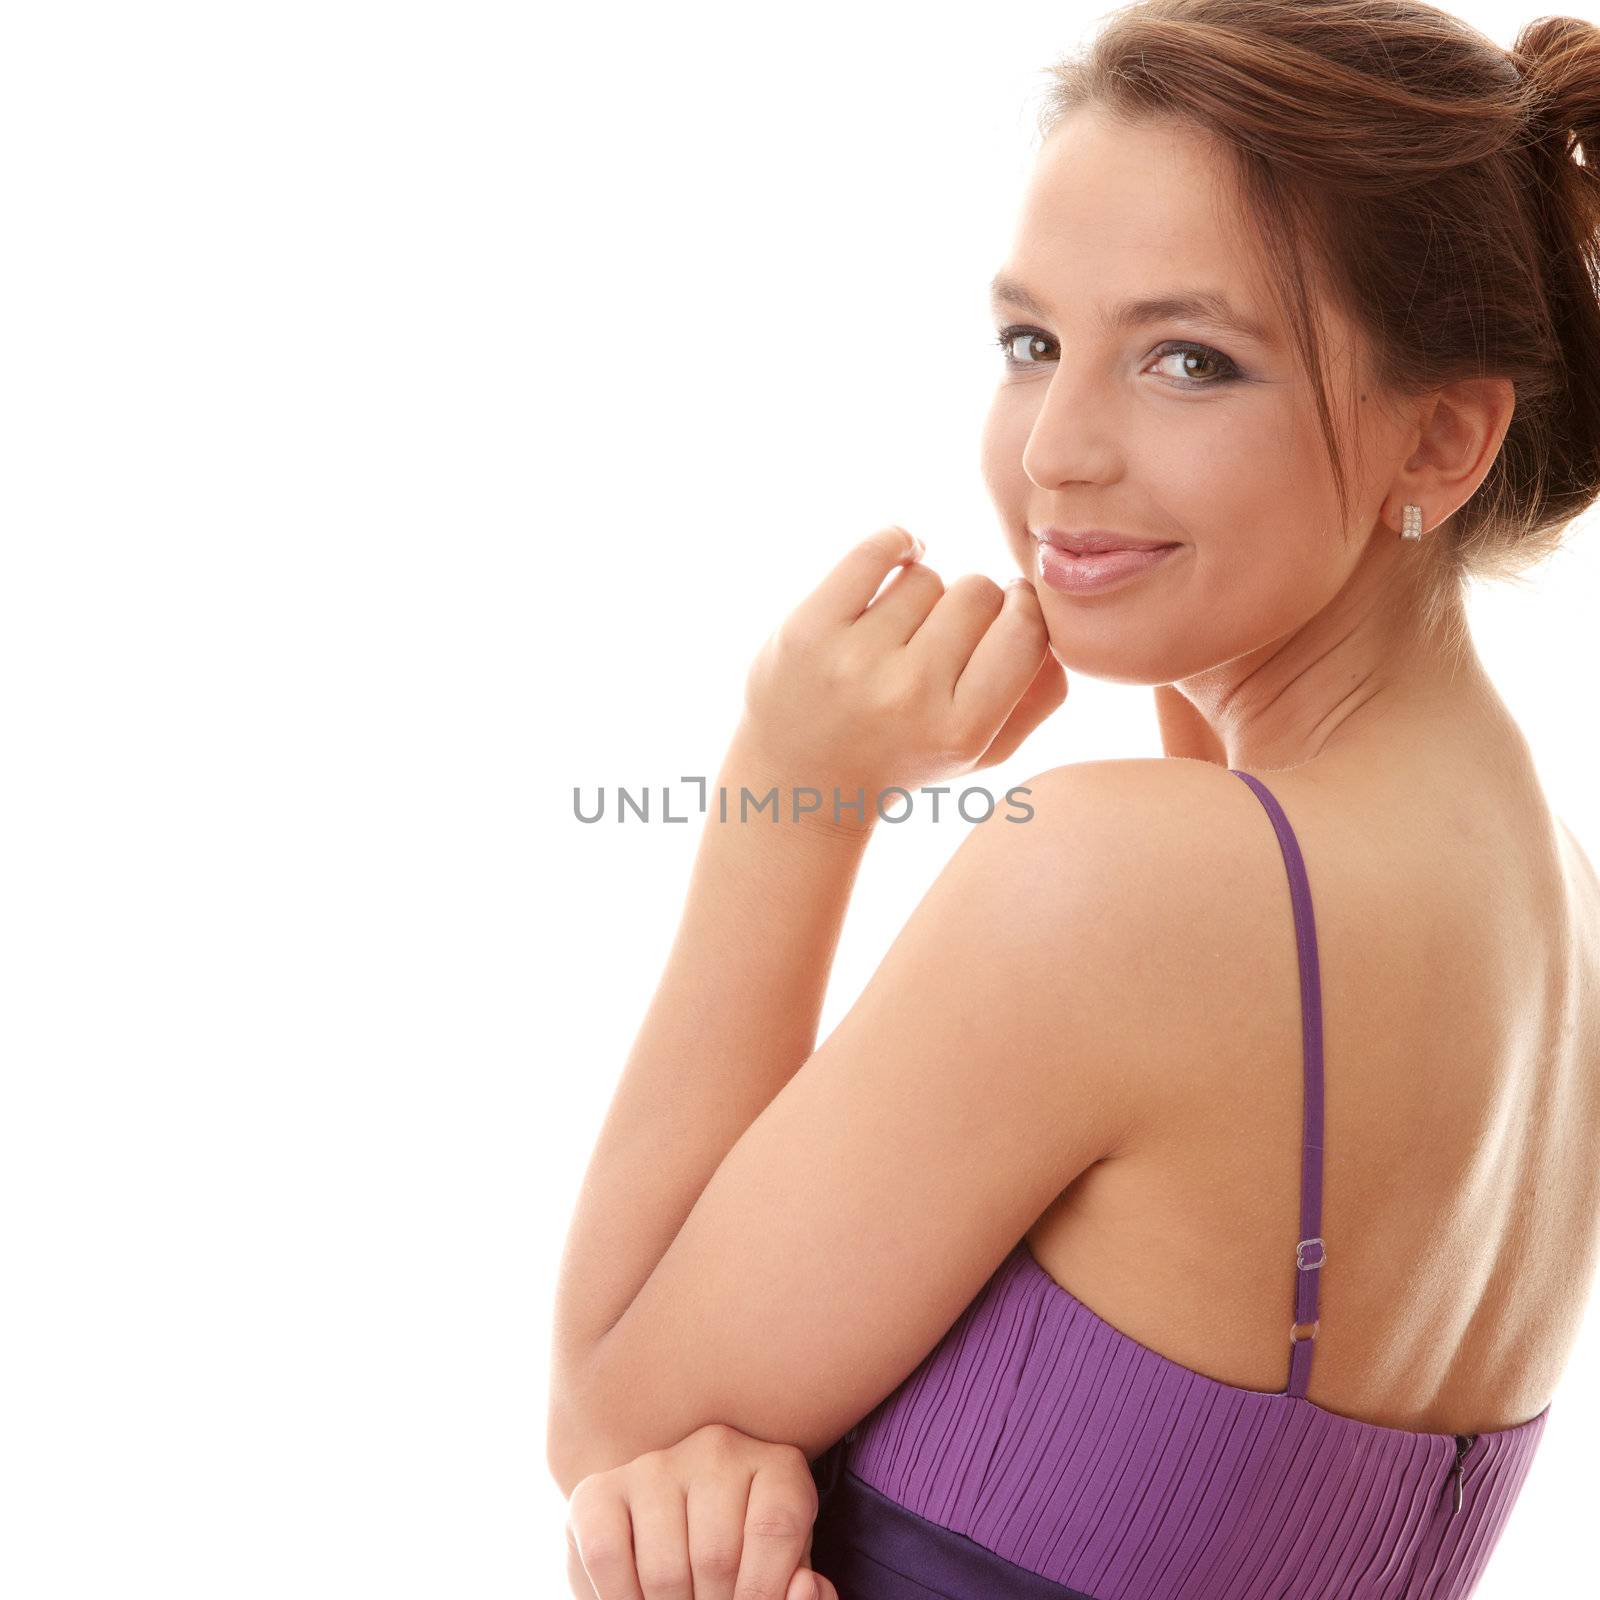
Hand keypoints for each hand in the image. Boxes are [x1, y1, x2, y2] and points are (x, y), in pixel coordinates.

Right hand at [564, 1422, 842, 1599]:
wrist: (678, 1542)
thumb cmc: (747, 1566)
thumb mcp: (783, 1576)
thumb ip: (804, 1593)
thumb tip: (805, 1587)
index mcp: (777, 1466)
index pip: (777, 1526)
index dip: (766, 1589)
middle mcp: (718, 1448)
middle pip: (717, 1557)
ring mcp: (656, 1464)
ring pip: (665, 1570)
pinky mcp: (598, 1490)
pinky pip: (605, 1556)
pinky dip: (620, 1599)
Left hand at [738, 526, 1065, 806]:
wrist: (800, 782)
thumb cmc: (905, 756)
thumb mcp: (982, 752)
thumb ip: (1039, 694)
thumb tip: (1053, 621)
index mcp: (960, 731)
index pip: (1026, 628)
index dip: (1022, 610)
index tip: (1007, 616)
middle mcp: (908, 694)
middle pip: (978, 591)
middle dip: (969, 606)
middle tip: (940, 641)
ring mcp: (852, 659)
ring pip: (926, 575)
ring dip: (919, 597)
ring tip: (896, 640)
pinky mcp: (806, 629)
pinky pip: (876, 551)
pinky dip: (895, 545)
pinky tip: (898, 562)